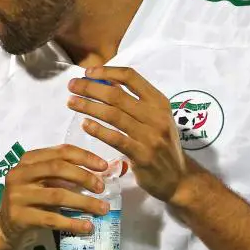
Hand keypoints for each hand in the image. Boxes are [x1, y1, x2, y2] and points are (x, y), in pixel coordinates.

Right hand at [0, 145, 109, 249]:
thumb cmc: (32, 199)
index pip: (60, 152)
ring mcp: (17, 196)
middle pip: (57, 169)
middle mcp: (19, 174)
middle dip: (84, 177)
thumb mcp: (42, 181)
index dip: (84, 156)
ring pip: (57, 195)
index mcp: (28, 160)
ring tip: (102, 208)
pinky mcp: (19, 217)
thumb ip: (63, 174)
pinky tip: (87, 226)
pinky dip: (72, 222)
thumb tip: (101, 174)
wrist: (6, 227)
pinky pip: (51, 219)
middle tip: (102, 187)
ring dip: (84, 202)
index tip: (104, 166)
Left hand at [66, 67, 193, 201]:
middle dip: (90, 88)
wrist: (178, 178)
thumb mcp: (154, 118)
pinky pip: (116, 139)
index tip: (87, 72)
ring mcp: (150, 136)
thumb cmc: (161, 144)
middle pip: (117, 95)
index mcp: (159, 102)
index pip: (131, 77)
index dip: (107, 72)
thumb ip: (133, 101)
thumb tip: (104, 82)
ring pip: (114, 115)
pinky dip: (98, 130)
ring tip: (71, 102)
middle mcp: (156, 116)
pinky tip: (84, 124)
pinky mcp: (142, 155)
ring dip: (89, 106)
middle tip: (71, 86)